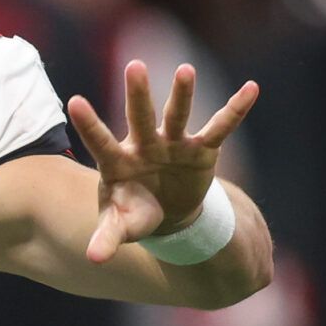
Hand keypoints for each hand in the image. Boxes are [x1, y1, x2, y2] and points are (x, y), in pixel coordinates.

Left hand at [66, 61, 257, 263]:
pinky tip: (252, 88)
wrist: (167, 214)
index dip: (90, 124)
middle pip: (140, 117)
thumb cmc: (135, 214)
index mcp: (118, 162)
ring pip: (177, 115)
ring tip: (186, 70)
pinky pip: (220, 126)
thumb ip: (108, 237)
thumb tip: (94, 259)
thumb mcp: (121, 226)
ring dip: (182, 94)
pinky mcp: (201, 148)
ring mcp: (172, 143)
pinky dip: (236, 109)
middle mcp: (144, 144)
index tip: (74, 102)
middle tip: (134, 66)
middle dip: (138, 94)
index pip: (100, 141)